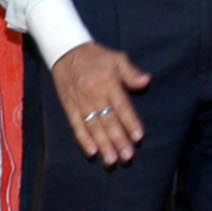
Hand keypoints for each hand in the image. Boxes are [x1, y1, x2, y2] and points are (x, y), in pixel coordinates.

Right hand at [51, 43, 150, 166]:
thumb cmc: (96, 56)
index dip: (130, 122)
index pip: (121, 106)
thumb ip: (131, 72)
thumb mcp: (116, 58)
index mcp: (108, 82)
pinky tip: (92, 152)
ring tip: (111, 160)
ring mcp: (80, 102)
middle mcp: (94, 94)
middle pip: (108, 120)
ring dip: (103, 144)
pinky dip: (83, 139)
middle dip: (118, 140)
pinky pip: (76, 125)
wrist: (65, 50)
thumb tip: (146, 81)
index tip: (138, 137)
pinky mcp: (69, 106)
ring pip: (93, 126)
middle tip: (127, 156)